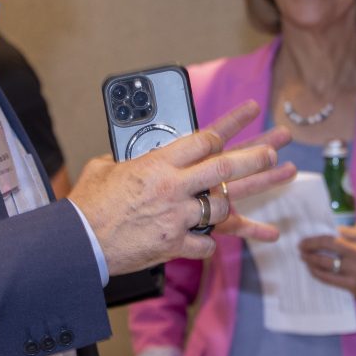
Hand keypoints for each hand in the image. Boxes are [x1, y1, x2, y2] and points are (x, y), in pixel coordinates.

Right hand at [70, 100, 293, 275]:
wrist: (78, 243)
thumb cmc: (89, 205)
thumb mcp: (105, 168)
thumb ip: (123, 158)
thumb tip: (125, 155)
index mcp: (158, 164)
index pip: (204, 138)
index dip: (232, 124)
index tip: (251, 110)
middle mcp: (174, 188)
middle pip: (226, 167)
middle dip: (257, 156)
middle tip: (277, 149)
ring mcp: (178, 217)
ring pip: (223, 206)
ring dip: (233, 202)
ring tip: (242, 197)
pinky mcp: (175, 245)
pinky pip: (206, 243)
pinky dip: (208, 241)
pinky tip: (208, 240)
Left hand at [300, 223, 355, 322]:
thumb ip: (351, 232)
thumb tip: (327, 226)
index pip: (335, 231)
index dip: (318, 232)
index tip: (307, 231)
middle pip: (328, 244)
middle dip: (310, 243)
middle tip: (300, 244)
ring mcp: (355, 269)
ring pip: (325, 262)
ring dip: (310, 258)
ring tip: (303, 256)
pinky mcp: (352, 284)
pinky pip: (328, 278)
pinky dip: (316, 272)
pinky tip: (311, 268)